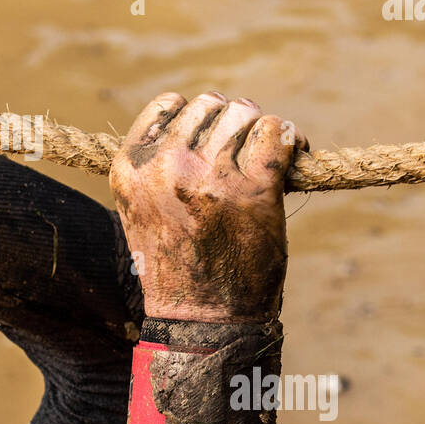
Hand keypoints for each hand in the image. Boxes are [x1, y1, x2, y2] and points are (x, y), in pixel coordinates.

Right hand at [110, 91, 306, 323]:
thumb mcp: (142, 208)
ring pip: (245, 114)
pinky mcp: (254, 191)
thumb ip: (157, 165)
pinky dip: (290, 137)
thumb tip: (199, 122)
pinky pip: (277, 134)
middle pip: (210, 105)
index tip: (212, 135)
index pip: (169, 104)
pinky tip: (294, 150)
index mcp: (130, 168)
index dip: (196, 115)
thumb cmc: (175, 265)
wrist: (201, 319)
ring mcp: (210, 178)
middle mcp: (166, 167)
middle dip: (230, 121)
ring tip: (266, 151)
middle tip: (243, 149)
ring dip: (259, 129)